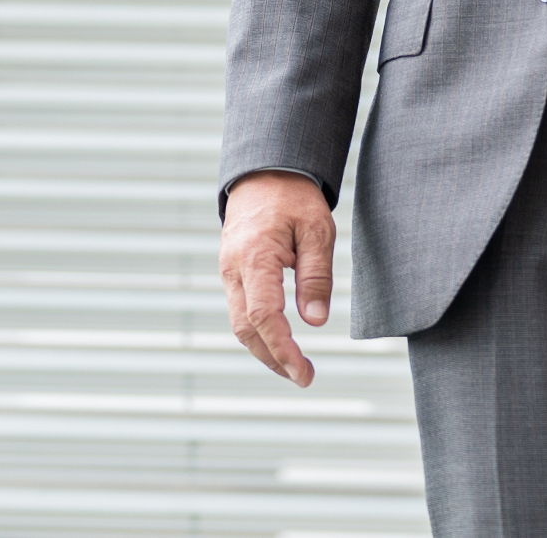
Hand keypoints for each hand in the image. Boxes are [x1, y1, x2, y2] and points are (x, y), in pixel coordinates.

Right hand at [219, 171, 335, 384]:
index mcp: (255, 257)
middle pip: (246, 329)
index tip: (304, 373)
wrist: (264, 169)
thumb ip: (316, 276)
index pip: (264, 317)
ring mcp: (228, 270)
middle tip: (304, 377)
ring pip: (239, 323)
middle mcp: (234, 268)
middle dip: (273, 359)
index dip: (283, 350)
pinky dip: (258, 332)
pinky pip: (240, 309)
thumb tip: (315, 322)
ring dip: (264, 350)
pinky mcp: (232, 270)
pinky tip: (278, 341)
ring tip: (294, 367)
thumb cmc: (294, 196)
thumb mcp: (317, 230)